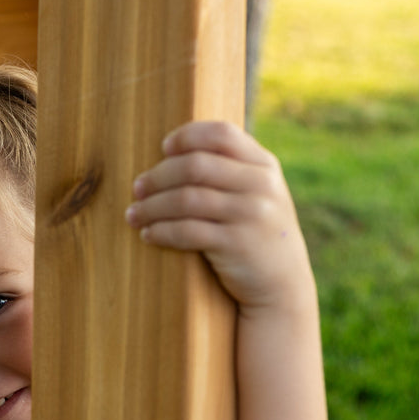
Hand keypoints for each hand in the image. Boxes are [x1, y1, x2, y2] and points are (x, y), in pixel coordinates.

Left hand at [126, 120, 312, 310]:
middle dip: (159, 176)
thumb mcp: (259, 195)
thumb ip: (233, 171)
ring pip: (186, 199)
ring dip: (152, 206)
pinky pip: (187, 231)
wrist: (284, 285)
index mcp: (264, 166)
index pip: (221, 134)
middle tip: (137, 188)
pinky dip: (161, 231)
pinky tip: (148, 234)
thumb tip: (175, 152)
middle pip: (195, 165)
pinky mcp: (236, 244)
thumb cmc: (258, 234)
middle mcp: (260, 185)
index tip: (164, 149)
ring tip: (134, 214)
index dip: (187, 136)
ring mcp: (250, 214)